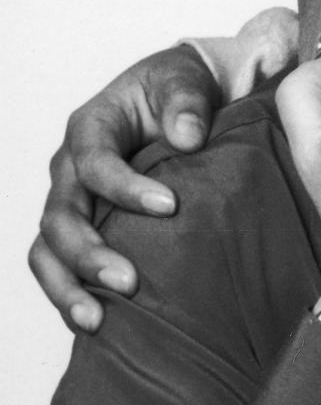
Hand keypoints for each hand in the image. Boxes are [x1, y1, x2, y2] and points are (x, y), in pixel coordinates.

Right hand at [30, 42, 230, 332]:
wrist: (175, 103)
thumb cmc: (176, 88)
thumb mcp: (184, 79)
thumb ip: (187, 102)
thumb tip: (189, 137)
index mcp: (90, 128)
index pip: (94, 163)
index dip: (125, 187)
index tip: (169, 206)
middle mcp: (70, 169)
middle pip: (60, 217)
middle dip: (89, 254)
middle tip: (129, 282)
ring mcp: (70, 202)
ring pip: (48, 251)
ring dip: (68, 288)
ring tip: (97, 321)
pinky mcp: (81, 229)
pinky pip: (60, 267)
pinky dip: (72, 295)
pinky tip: (99, 325)